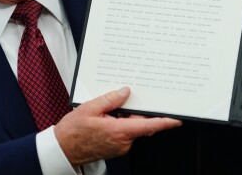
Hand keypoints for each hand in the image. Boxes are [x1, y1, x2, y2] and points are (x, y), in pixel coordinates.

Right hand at [55, 87, 180, 167]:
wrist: (63, 149)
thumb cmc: (73, 132)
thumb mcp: (90, 108)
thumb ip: (110, 98)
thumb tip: (125, 92)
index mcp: (119, 131)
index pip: (149, 126)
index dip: (165, 121)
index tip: (178, 118)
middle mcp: (123, 141)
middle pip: (140, 123)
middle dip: (137, 110)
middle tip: (127, 99)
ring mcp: (120, 146)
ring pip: (132, 127)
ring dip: (126, 117)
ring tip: (107, 111)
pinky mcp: (116, 148)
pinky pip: (125, 132)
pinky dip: (121, 123)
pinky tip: (107, 118)